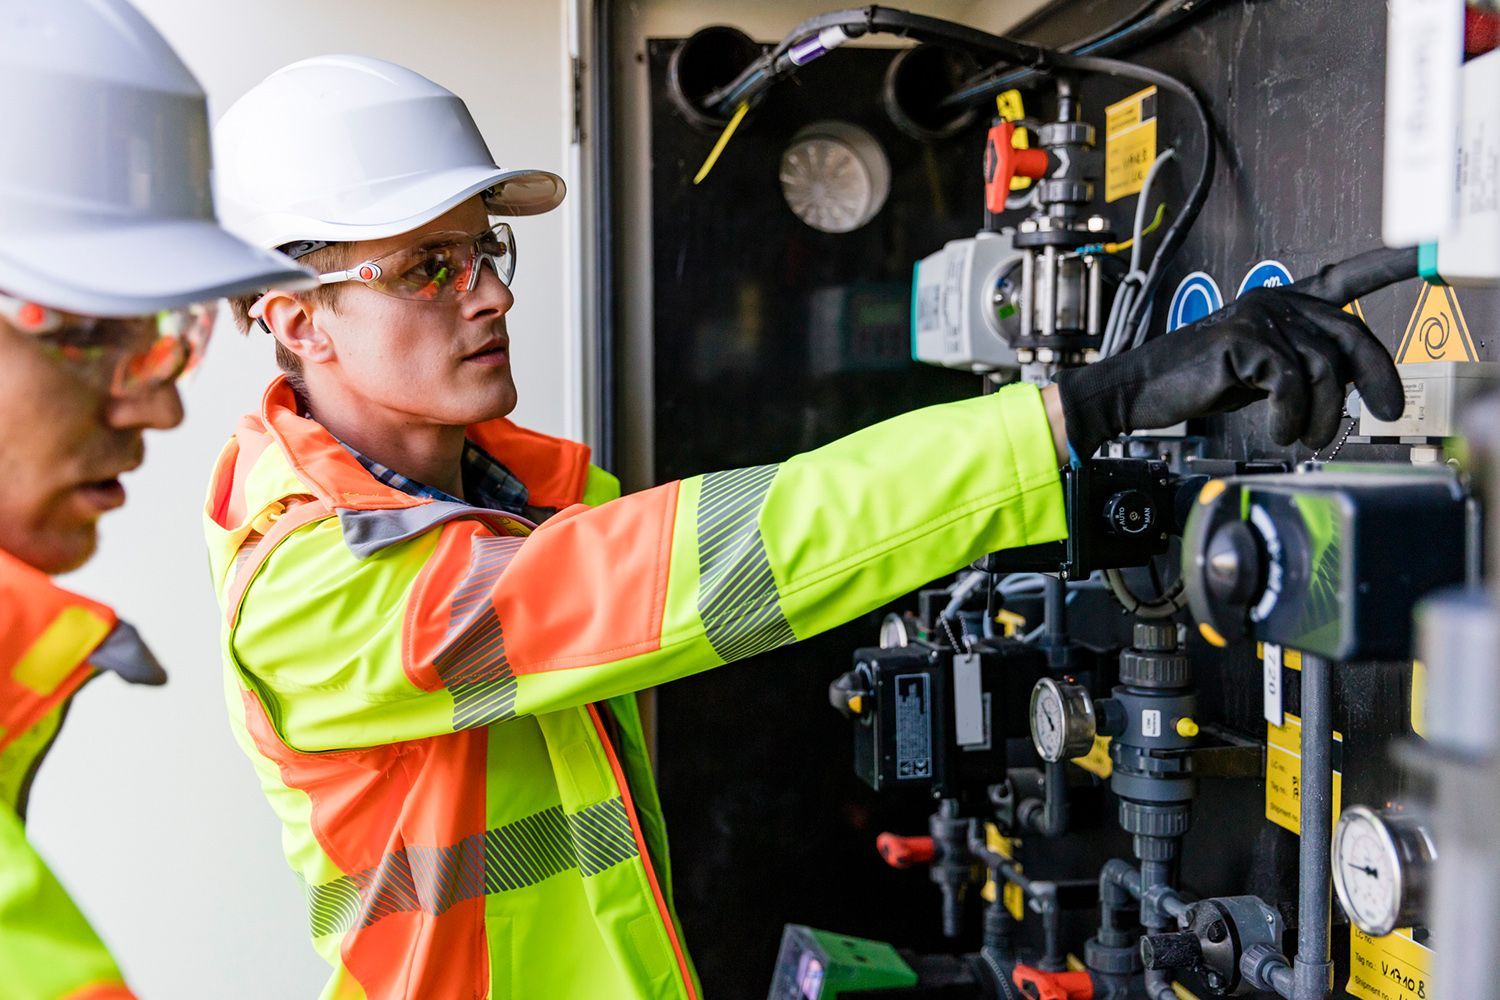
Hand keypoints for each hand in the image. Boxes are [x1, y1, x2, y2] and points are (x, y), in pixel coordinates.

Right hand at [1054, 249, 1412, 456]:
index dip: (1390, 263)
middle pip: (1351, 335)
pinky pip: (1293, 385)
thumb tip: (1350, 382)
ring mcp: (1258, 317)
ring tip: (1300, 434)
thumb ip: (1304, 366)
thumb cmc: (1196, 383)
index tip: (1432, 247)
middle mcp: (1274, 301)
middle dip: (1376, 380)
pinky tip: (1275, 428)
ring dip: (1321, 416)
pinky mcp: (1242, 340)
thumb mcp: (1260, 374)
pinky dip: (1289, 418)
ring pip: (1325, 369)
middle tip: (1384, 412)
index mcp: (1281, 304)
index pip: (1345, 276)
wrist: (1138, 390)